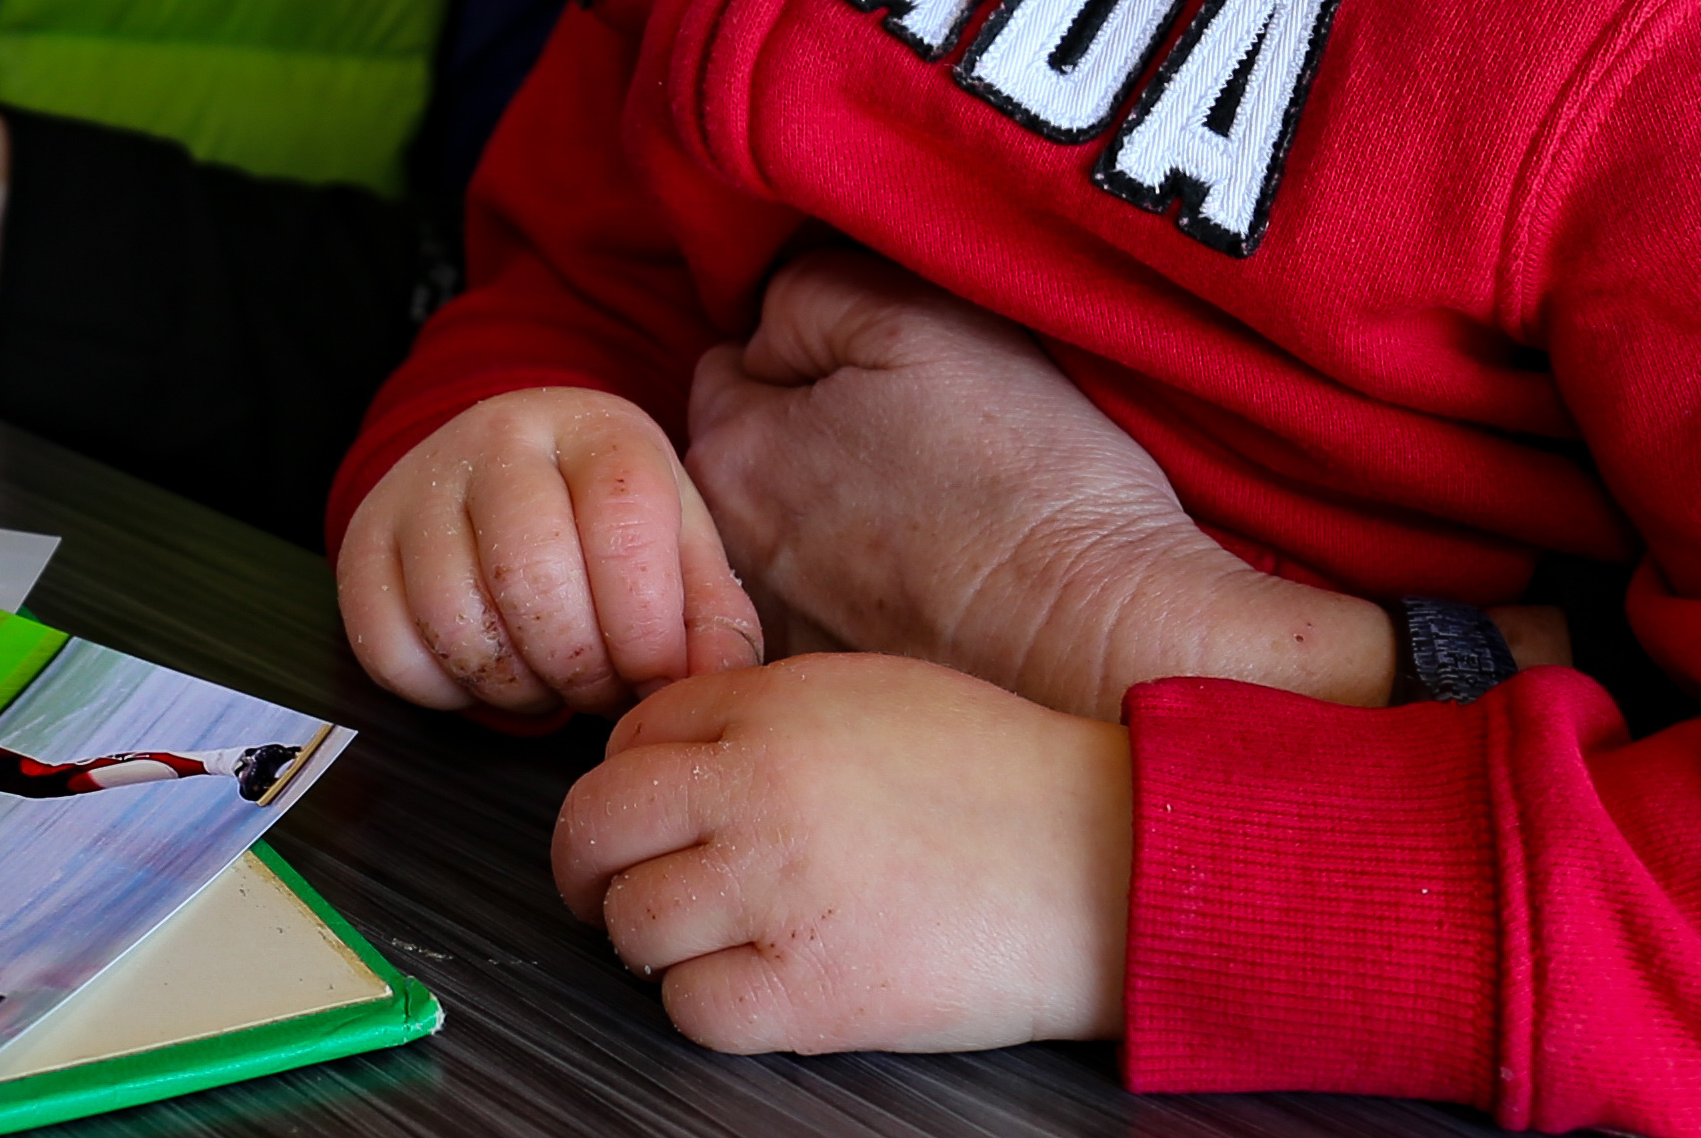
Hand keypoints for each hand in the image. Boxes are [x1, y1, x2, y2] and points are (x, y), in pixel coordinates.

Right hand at [334, 388, 764, 725]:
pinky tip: (486, 668)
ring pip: (457, 621)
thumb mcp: (679, 546)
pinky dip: (445, 689)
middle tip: (600, 688)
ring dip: (514, 685)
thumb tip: (712, 683)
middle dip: (579, 667)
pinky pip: (392, 651)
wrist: (505, 475)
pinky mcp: (364, 543)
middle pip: (531, 577)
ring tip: (547, 676)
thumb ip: (711, 618)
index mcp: (594, 428)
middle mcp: (496, 439)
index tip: (657, 676)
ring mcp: (417, 486)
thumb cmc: (607, 527)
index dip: (647, 629)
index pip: (621, 525)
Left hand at [550, 656, 1128, 1053]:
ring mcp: (777, 893)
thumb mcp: (875, 691)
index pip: (630, 737)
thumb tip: (685, 750)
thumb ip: (771, 710)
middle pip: (597, 828)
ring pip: (633, 924)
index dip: (628, 780)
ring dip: (653, 940)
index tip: (645, 814)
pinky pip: (692, 1009)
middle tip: (612, 887)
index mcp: (773, 707)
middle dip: (592, 864)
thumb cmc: (1007, 775)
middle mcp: (757, 790)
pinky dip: (705, 1005)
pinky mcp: (812, 992)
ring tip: (705, 942)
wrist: (1109, 861)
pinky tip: (751, 987)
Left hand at [685, 245, 1384, 715]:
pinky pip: (836, 611)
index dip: (813, 353)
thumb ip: (804, 295)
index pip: (730, 368)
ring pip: (793, 537)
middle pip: (753, 457)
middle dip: (809, 437)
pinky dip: (872, 594)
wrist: (1108, 633)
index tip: (890, 376)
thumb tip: (767, 325)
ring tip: (941, 520)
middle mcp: (731, 560)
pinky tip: (945, 586)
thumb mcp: (911, 319)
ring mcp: (782, 636)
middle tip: (921, 444)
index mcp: (728, 458)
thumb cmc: (1022, 469)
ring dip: (837, 519)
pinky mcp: (845, 691)